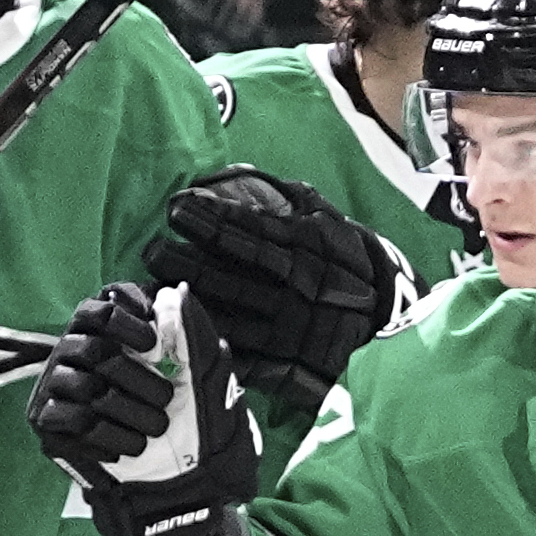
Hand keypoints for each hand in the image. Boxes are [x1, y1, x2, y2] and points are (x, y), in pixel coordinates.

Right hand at [29, 282, 261, 535]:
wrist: (179, 483)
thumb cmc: (191, 423)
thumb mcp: (204, 377)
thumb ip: (192, 334)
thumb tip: (177, 293)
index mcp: (109, 336)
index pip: (100, 307)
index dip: (125, 320)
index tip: (152, 342)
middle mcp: (76, 354)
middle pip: (94, 348)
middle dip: (137, 377)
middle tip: (165, 400)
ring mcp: (57, 387)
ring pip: (83, 384)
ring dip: (127, 411)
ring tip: (155, 430)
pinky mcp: (48, 423)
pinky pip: (70, 420)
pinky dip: (107, 436)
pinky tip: (129, 449)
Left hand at [145, 167, 413, 412]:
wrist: (384, 316)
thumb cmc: (346, 258)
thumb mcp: (328, 221)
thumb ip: (288, 199)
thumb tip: (239, 174)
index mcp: (303, 249)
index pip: (249, 232)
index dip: (212, 221)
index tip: (177, 207)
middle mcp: (293, 289)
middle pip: (230, 276)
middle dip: (188, 262)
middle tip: (151, 249)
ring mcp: (288, 329)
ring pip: (230, 314)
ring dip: (190, 301)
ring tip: (154, 285)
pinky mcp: (285, 362)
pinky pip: (242, 355)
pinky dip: (213, 343)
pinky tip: (181, 328)